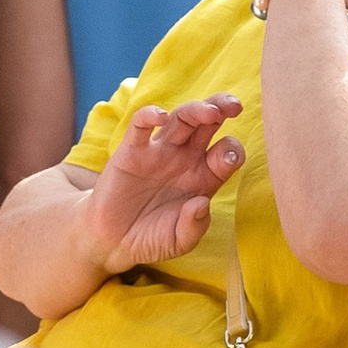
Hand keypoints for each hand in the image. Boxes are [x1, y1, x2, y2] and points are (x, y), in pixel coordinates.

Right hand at [85, 97, 244, 273]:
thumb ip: (193, 226)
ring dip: (196, 109)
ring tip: (210, 111)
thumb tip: (201, 203)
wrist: (113, 241)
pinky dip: (149, 115)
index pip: (226, 153)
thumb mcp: (179, 241)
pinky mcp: (130, 151)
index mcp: (204, 176)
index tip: (230, 158)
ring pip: (180, 118)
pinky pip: (140, 126)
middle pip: (208, 124)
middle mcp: (185, 158)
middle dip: (222, 109)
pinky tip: (160, 116)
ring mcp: (159, 152)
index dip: (232, 151)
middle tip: (235, 106)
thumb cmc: (151, 238)